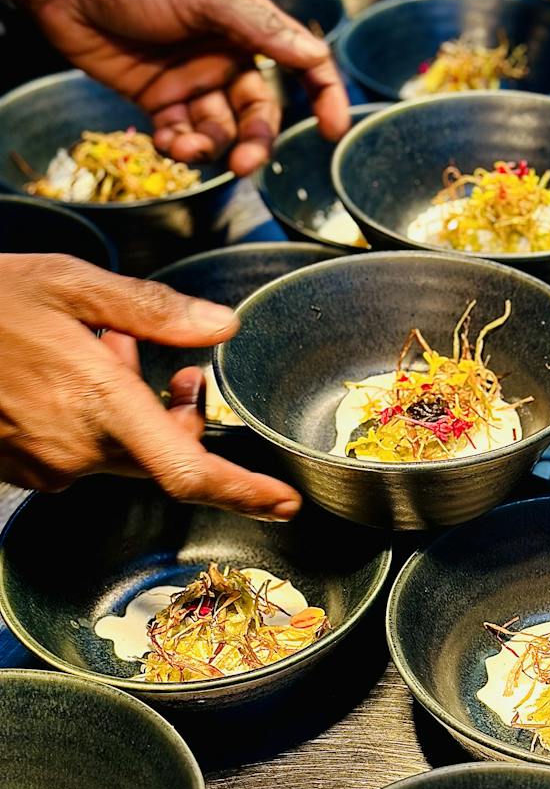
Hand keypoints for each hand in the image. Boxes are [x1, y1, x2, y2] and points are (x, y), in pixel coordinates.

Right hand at [0, 254, 301, 517]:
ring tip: (105, 350)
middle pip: (162, 455)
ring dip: (133, 408)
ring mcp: (44, 465)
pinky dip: (93, 418)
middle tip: (178, 367)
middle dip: (182, 416)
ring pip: (120, 450)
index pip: (187, 470)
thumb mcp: (69, 284)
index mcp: (101, 406)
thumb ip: (152, 311)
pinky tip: (70, 372)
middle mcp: (77, 450)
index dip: (242, 492)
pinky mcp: (20, 468)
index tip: (284, 504)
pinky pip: (79, 452)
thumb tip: (221, 326)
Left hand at [11, 0, 349, 174]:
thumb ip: (260, 29)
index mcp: (248, 26)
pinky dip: (180, 146)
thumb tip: (316, 56)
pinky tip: (168, 143)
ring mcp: (192, 81)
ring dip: (212, 148)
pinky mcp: (158, 100)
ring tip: (188, 149)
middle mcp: (226, 56)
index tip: (334, 129)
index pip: (301, 64)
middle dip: (255, 142)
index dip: (324, 95)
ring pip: (221, 130)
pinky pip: (182, 135)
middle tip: (245, 164)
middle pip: (258, 113)